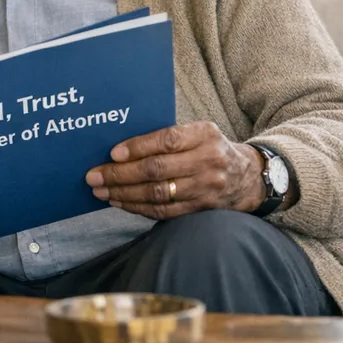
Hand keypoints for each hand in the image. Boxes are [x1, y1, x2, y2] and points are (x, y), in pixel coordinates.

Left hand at [84, 122, 264, 219]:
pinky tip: (120, 202)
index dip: (138, 147)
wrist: (248, 177)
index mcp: (204, 135)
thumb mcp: (199, 132)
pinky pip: (164, 211)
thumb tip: (122, 146)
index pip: (167, 140)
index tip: (113, 153)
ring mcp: (205, 188)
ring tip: (101, 191)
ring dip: (124, 194)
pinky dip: (138, 207)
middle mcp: (207, 161)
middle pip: (157, 170)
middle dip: (120, 174)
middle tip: (94, 176)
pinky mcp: (201, 209)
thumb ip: (169, 136)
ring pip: (157, 193)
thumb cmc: (211, 148)